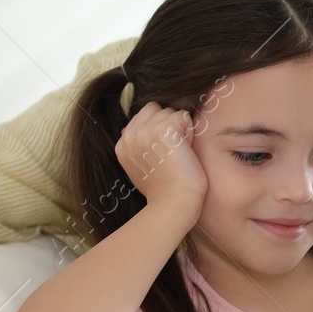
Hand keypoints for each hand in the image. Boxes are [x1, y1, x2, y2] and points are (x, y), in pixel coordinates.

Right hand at [116, 102, 206, 221]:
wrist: (173, 202)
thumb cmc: (164, 190)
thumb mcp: (139, 167)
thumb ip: (135, 146)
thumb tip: (127, 128)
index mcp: (122, 144)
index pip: (143, 116)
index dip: (159, 128)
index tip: (163, 152)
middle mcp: (130, 134)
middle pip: (156, 109)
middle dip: (169, 124)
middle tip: (174, 150)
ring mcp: (145, 130)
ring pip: (170, 111)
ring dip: (181, 128)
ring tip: (179, 152)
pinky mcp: (164, 129)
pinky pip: (183, 115)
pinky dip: (190, 130)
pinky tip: (186, 149)